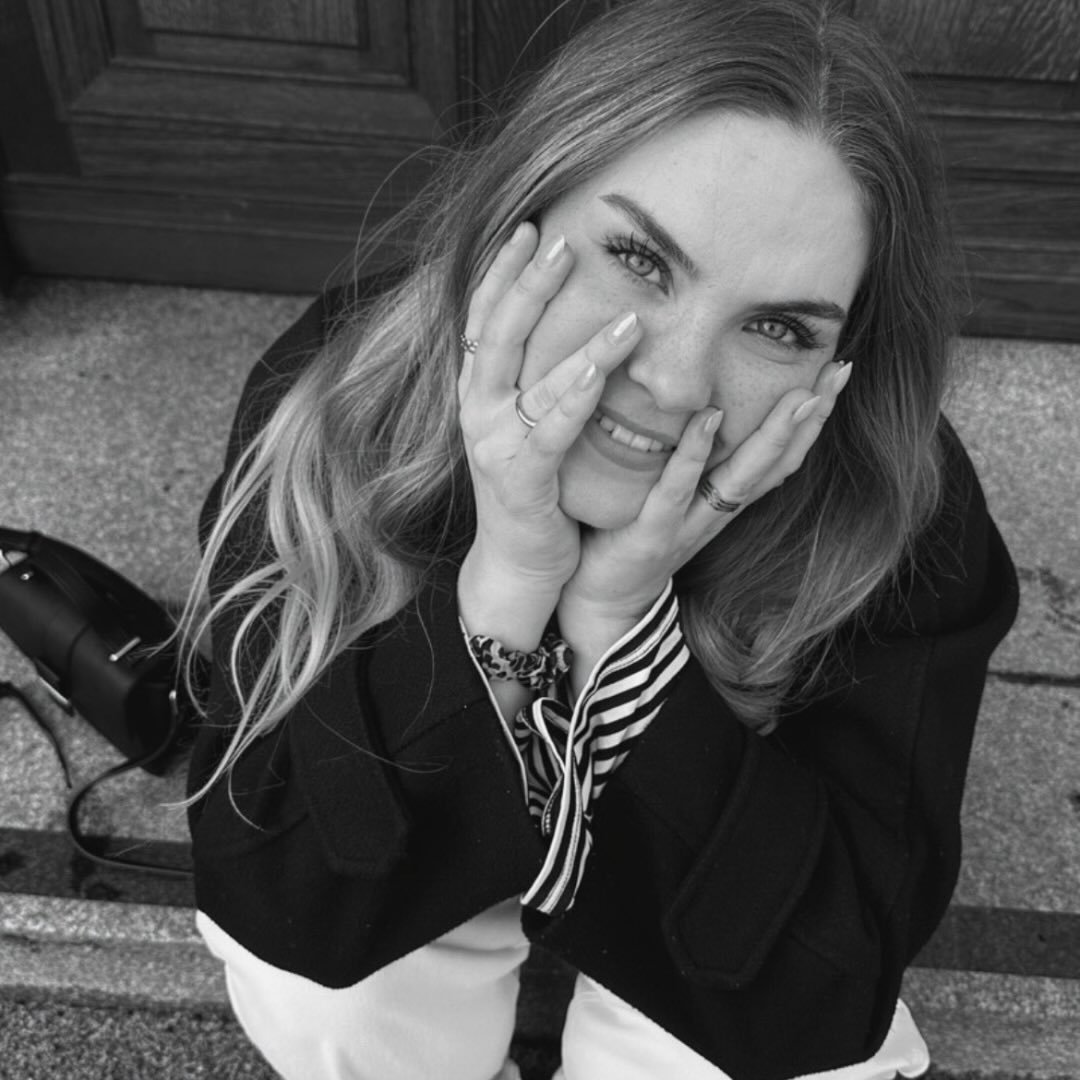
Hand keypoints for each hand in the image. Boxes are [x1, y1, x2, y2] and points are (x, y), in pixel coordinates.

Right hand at [457, 222, 641, 617]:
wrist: (519, 561)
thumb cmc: (535, 488)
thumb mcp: (530, 424)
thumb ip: (538, 377)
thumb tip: (568, 325)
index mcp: (479, 392)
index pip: (484, 319)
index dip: (501, 273)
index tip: (528, 228)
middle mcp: (477, 411)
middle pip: (498, 334)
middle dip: (530, 286)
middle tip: (563, 243)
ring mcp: (494, 445)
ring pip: (534, 380)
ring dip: (581, 345)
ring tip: (627, 315)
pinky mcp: (519, 479)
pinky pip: (549, 431)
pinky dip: (574, 400)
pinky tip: (601, 373)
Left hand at [558, 359, 852, 661]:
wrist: (600, 602)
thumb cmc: (629, 535)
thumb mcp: (668, 491)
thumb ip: (688, 453)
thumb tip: (704, 396)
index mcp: (723, 500)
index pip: (780, 455)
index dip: (812, 417)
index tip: (837, 369)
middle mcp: (717, 512)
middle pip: (776, 463)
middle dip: (810, 418)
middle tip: (840, 371)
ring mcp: (689, 525)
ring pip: (741, 479)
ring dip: (772, 437)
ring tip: (799, 394)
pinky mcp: (653, 536)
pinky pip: (676, 491)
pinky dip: (693, 454)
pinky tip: (708, 418)